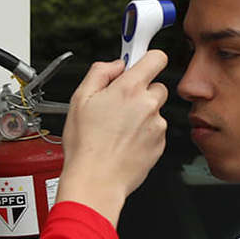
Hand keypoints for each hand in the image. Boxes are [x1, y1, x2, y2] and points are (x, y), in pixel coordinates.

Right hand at [56, 51, 168, 226]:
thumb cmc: (85, 146)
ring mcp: (157, 125)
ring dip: (142, 114)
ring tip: (118, 129)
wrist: (96, 180)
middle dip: (141, 91)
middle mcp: (148, 104)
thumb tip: (115, 65)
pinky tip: (124, 142)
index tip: (140, 62)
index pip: (156, 57)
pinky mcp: (160, 143)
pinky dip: (144, 134)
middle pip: (156, 85)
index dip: (147, 58)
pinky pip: (155, 130)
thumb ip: (99, 72)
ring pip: (155, 110)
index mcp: (129, 89)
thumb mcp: (79, 99)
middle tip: (119, 105)